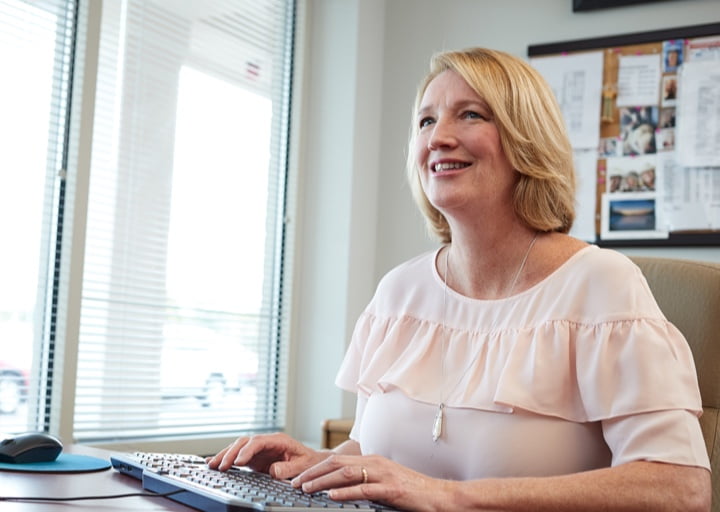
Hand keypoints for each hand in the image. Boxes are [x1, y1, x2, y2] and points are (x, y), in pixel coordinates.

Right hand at [206, 433, 326, 478]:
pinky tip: (214, 463)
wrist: (311, 462)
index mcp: (278, 440)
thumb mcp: (302, 465)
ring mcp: (259, 449)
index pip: (258, 442)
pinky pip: (238, 456)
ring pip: (238, 447)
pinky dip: (226, 459)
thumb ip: (288, 468)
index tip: (239, 462)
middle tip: (220, 466)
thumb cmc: (308, 462)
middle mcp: (266, 442)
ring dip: (225, 455)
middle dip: (231, 453)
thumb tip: (272, 471)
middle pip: (244, 442)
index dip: (247, 451)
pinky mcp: (255, 458)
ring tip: (212, 465)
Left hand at [291, 453, 447, 511]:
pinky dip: (346, 492)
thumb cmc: (412, 491)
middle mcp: (375, 463)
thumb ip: (365, 481)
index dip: (316, 467)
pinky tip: (332, 496)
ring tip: (307, 488)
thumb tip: (341, 488)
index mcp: (372, 460)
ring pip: (346, 473)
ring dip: (323, 480)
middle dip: (313, 472)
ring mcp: (383, 475)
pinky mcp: (391, 489)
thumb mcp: (384, 481)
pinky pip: (365, 489)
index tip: (300, 477)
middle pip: (337, 462)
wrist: (439, 495)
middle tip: (295, 482)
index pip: (337, 459)